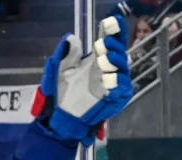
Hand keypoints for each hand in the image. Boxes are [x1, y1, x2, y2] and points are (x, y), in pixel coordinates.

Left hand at [31, 16, 132, 145]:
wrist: (60, 115)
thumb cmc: (60, 91)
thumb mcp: (58, 70)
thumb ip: (64, 54)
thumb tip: (70, 38)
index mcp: (98, 58)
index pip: (111, 41)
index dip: (113, 31)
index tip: (109, 23)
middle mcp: (109, 68)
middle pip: (120, 53)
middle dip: (113, 47)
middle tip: (100, 46)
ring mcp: (115, 83)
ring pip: (123, 69)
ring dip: (114, 62)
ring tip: (102, 61)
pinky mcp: (117, 98)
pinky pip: (122, 89)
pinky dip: (117, 83)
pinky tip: (107, 79)